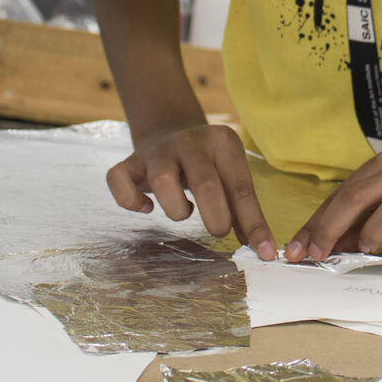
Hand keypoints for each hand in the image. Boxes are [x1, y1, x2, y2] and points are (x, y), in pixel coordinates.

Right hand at [105, 123, 276, 256]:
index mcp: (223, 142)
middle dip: (216, 216)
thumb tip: (260, 249)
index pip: (242, 188)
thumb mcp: (229, 176)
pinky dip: (130, 201)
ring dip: (176, 208)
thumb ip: (243, 210)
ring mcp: (157, 151)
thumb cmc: (207, 165)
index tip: (262, 252)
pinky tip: (146, 207)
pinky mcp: (129, 161)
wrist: (168, 129)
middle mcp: (190, 142)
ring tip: (184, 211)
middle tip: (219, 230)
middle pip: (205, 182)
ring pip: (162, 181)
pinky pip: (118, 180)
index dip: (254, 224)